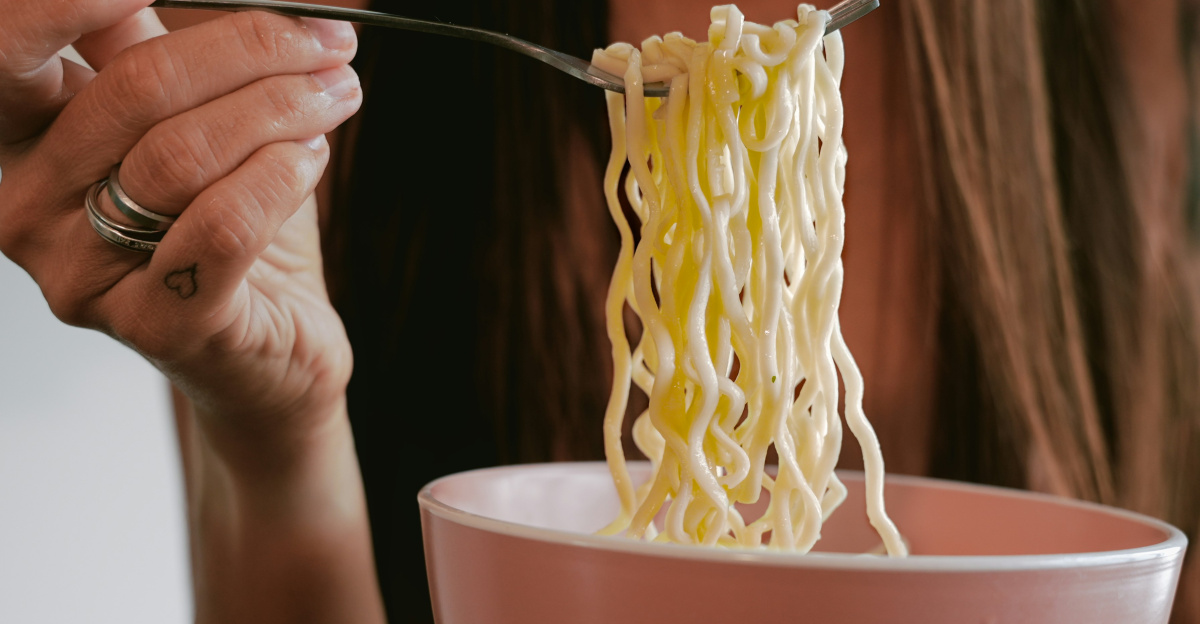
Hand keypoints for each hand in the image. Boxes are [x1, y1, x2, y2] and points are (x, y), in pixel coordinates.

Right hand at [0, 2, 361, 466]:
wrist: (271, 350)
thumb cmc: (231, 233)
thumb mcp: (188, 126)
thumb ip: (159, 55)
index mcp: (23, 143)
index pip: (15, 43)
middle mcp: (27, 210)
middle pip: (134, 89)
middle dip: (250, 48)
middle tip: (326, 43)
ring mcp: (83, 276)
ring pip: (184, 153)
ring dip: (282, 108)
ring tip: (337, 95)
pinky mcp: (156, 326)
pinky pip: (223, 225)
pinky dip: (280, 177)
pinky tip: (311, 159)